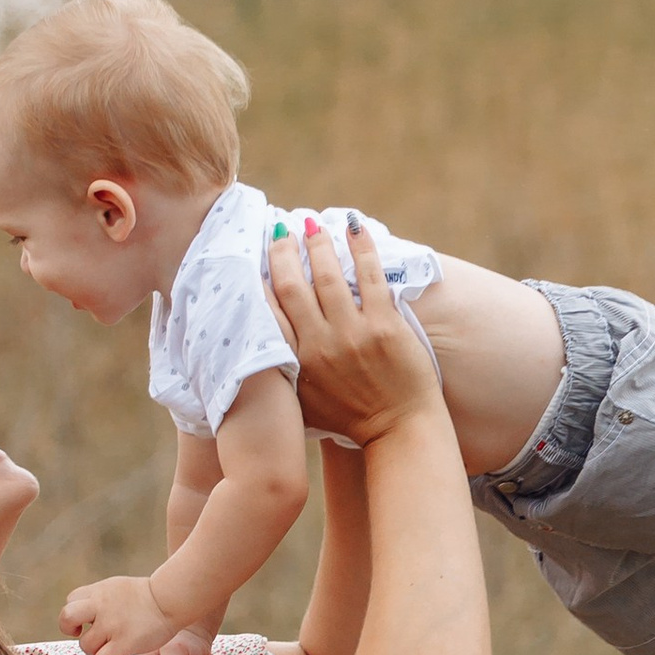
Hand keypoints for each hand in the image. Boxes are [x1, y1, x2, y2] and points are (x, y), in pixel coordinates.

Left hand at [63, 574, 177, 654]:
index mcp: (98, 591)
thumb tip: (82, 614)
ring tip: (111, 645)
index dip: (78, 614)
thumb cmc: (147, 596)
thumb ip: (98, 598)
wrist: (170, 599)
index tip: (90, 619)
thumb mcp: (116, 587)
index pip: (70, 601)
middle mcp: (101, 606)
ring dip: (95, 650)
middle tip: (85, 634)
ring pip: (85, 646)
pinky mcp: (124, 642)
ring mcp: (112, 625)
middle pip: (66, 618)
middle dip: (69, 629)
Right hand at [271, 216, 441, 447]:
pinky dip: (361, 248)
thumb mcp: (303, 403)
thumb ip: (282, 372)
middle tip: (280, 231)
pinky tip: (355, 227)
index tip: (254, 256)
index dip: (259, 278)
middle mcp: (319, 345)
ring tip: (311, 224)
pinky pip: (371, 277)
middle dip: (282, 252)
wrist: (399, 430)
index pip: (268, 311)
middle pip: (291, 286)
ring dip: (318, 244)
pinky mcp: (385, 326)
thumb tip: (258, 343)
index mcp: (296, 362)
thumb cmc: (350, 419)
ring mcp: (353, 333)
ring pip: (328, 275)